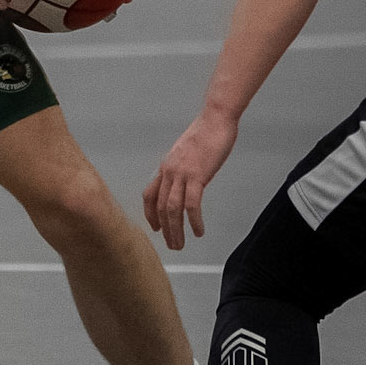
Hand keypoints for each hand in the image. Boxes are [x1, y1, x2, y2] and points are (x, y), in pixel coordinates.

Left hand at [144, 105, 239, 251]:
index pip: (149, 195)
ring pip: (172, 209)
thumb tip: (186, 181)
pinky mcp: (197, 175)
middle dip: (165, 230)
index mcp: (166, 166)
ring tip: (181, 244)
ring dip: (176, 230)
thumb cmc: (206, 133)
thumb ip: (183, 168)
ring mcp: (182, 173)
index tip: (155, 228)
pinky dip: (194, 221)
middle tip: (172, 245)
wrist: (215, 118)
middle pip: (161, 207)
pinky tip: (198, 231)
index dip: (151, 214)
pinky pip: (192, 204)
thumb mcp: (187, 153)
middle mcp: (169, 171)